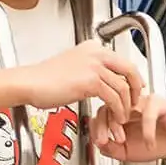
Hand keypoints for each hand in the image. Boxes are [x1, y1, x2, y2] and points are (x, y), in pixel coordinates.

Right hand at [14, 39, 142, 116]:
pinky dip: (117, 110)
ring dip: (126, 105)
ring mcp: (94, 66)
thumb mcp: (70, 66)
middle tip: (135, 102)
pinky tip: (115, 117)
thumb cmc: (43, 79)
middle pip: (130, 70)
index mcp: (92, 47)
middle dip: (136, 89)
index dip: (132, 77)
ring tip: (122, 116)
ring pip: (123, 87)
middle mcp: (96, 53)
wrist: (28, 83)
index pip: (122, 60)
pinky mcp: (91, 81)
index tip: (134, 88)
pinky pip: (114, 98)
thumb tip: (102, 79)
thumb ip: (88, 68)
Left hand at [93, 93, 165, 164]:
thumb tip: (96, 143)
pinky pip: (148, 114)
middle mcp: (130, 105)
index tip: (99, 142)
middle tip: (106, 141)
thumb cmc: (157, 144)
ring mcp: (144, 102)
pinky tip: (148, 143)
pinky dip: (146, 131)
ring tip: (123, 141)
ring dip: (118, 126)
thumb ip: (111, 149)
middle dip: (103, 126)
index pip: (100, 113)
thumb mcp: (127, 152)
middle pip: (107, 107)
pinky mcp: (160, 104)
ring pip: (124, 107)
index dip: (96, 128)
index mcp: (120, 114)